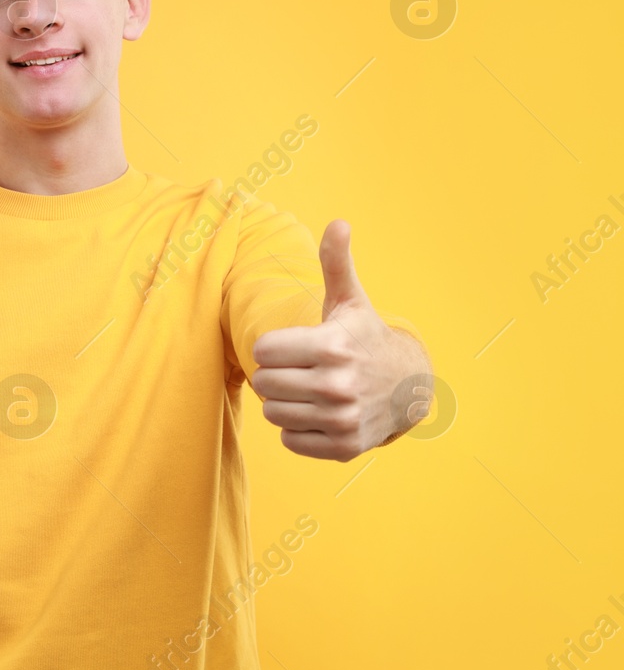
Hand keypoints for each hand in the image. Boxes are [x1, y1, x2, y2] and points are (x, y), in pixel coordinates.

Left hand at [249, 219, 428, 460]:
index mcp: (332, 346)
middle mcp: (337, 385)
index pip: (262, 351)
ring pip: (273, 413)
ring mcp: (341, 419)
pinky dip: (298, 430)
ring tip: (311, 390)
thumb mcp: (350, 301)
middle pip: (264, 383)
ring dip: (285, 403)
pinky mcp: (342, 447)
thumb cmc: (365, 338)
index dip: (275, 347)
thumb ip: (336, 263)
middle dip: (277, 374)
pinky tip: (320, 413)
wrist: (408, 387)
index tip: (298, 345)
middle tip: (302, 369)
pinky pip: (289, 440)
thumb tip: (338, 223)